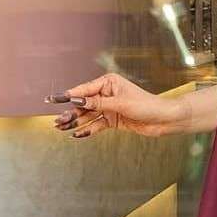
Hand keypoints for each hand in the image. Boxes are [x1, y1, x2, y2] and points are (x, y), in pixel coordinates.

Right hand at [46, 73, 184, 139]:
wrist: (164, 119)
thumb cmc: (147, 106)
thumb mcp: (120, 104)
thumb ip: (97, 104)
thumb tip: (77, 101)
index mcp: (108, 82)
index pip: (84, 90)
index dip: (67, 95)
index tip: (52, 99)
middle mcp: (107, 93)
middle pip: (83, 104)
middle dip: (70, 112)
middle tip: (57, 121)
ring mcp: (109, 107)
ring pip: (88, 115)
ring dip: (75, 122)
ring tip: (61, 128)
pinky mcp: (113, 120)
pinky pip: (96, 125)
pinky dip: (87, 130)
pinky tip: (77, 134)